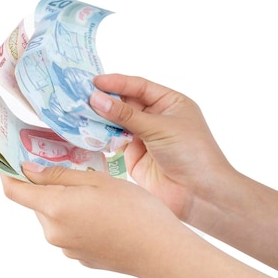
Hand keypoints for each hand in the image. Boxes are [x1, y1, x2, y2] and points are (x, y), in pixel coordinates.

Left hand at [0, 163, 182, 276]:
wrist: (162, 251)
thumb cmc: (134, 210)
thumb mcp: (96, 180)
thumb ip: (57, 174)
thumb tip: (26, 169)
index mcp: (54, 209)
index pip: (13, 191)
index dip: (7, 173)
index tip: (10, 159)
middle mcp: (53, 232)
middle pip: (36, 202)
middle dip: (46, 184)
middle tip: (71, 167)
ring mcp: (66, 247)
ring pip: (53, 215)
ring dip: (63, 201)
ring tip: (94, 191)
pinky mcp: (79, 257)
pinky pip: (68, 230)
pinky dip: (76, 217)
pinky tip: (102, 212)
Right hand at [89, 74, 233, 226]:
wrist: (200, 195)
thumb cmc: (191, 153)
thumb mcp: (159, 128)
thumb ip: (125, 114)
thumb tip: (96, 98)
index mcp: (169, 103)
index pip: (139, 86)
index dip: (116, 83)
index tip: (94, 82)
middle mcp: (155, 117)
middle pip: (124, 102)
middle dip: (104, 99)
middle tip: (79, 95)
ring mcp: (143, 136)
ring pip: (116, 122)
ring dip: (99, 117)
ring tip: (78, 111)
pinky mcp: (132, 155)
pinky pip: (112, 141)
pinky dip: (100, 136)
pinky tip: (85, 130)